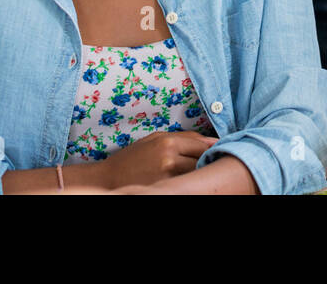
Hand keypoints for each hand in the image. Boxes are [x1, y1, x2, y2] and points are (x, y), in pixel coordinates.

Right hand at [99, 131, 217, 188]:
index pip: (201, 144)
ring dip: (199, 171)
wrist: (108, 179)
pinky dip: (189, 181)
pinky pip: (185, 183)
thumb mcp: (155, 139)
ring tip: (197, 171)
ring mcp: (167, 177)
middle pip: (202, 159)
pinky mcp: (164, 188)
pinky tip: (186, 180)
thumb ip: (183, 137)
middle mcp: (169, 159)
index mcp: (167, 143)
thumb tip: (211, 141)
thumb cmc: (132, 158)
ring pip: (195, 173)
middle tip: (210, 161)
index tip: (218, 149)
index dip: (210, 147)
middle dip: (207, 160)